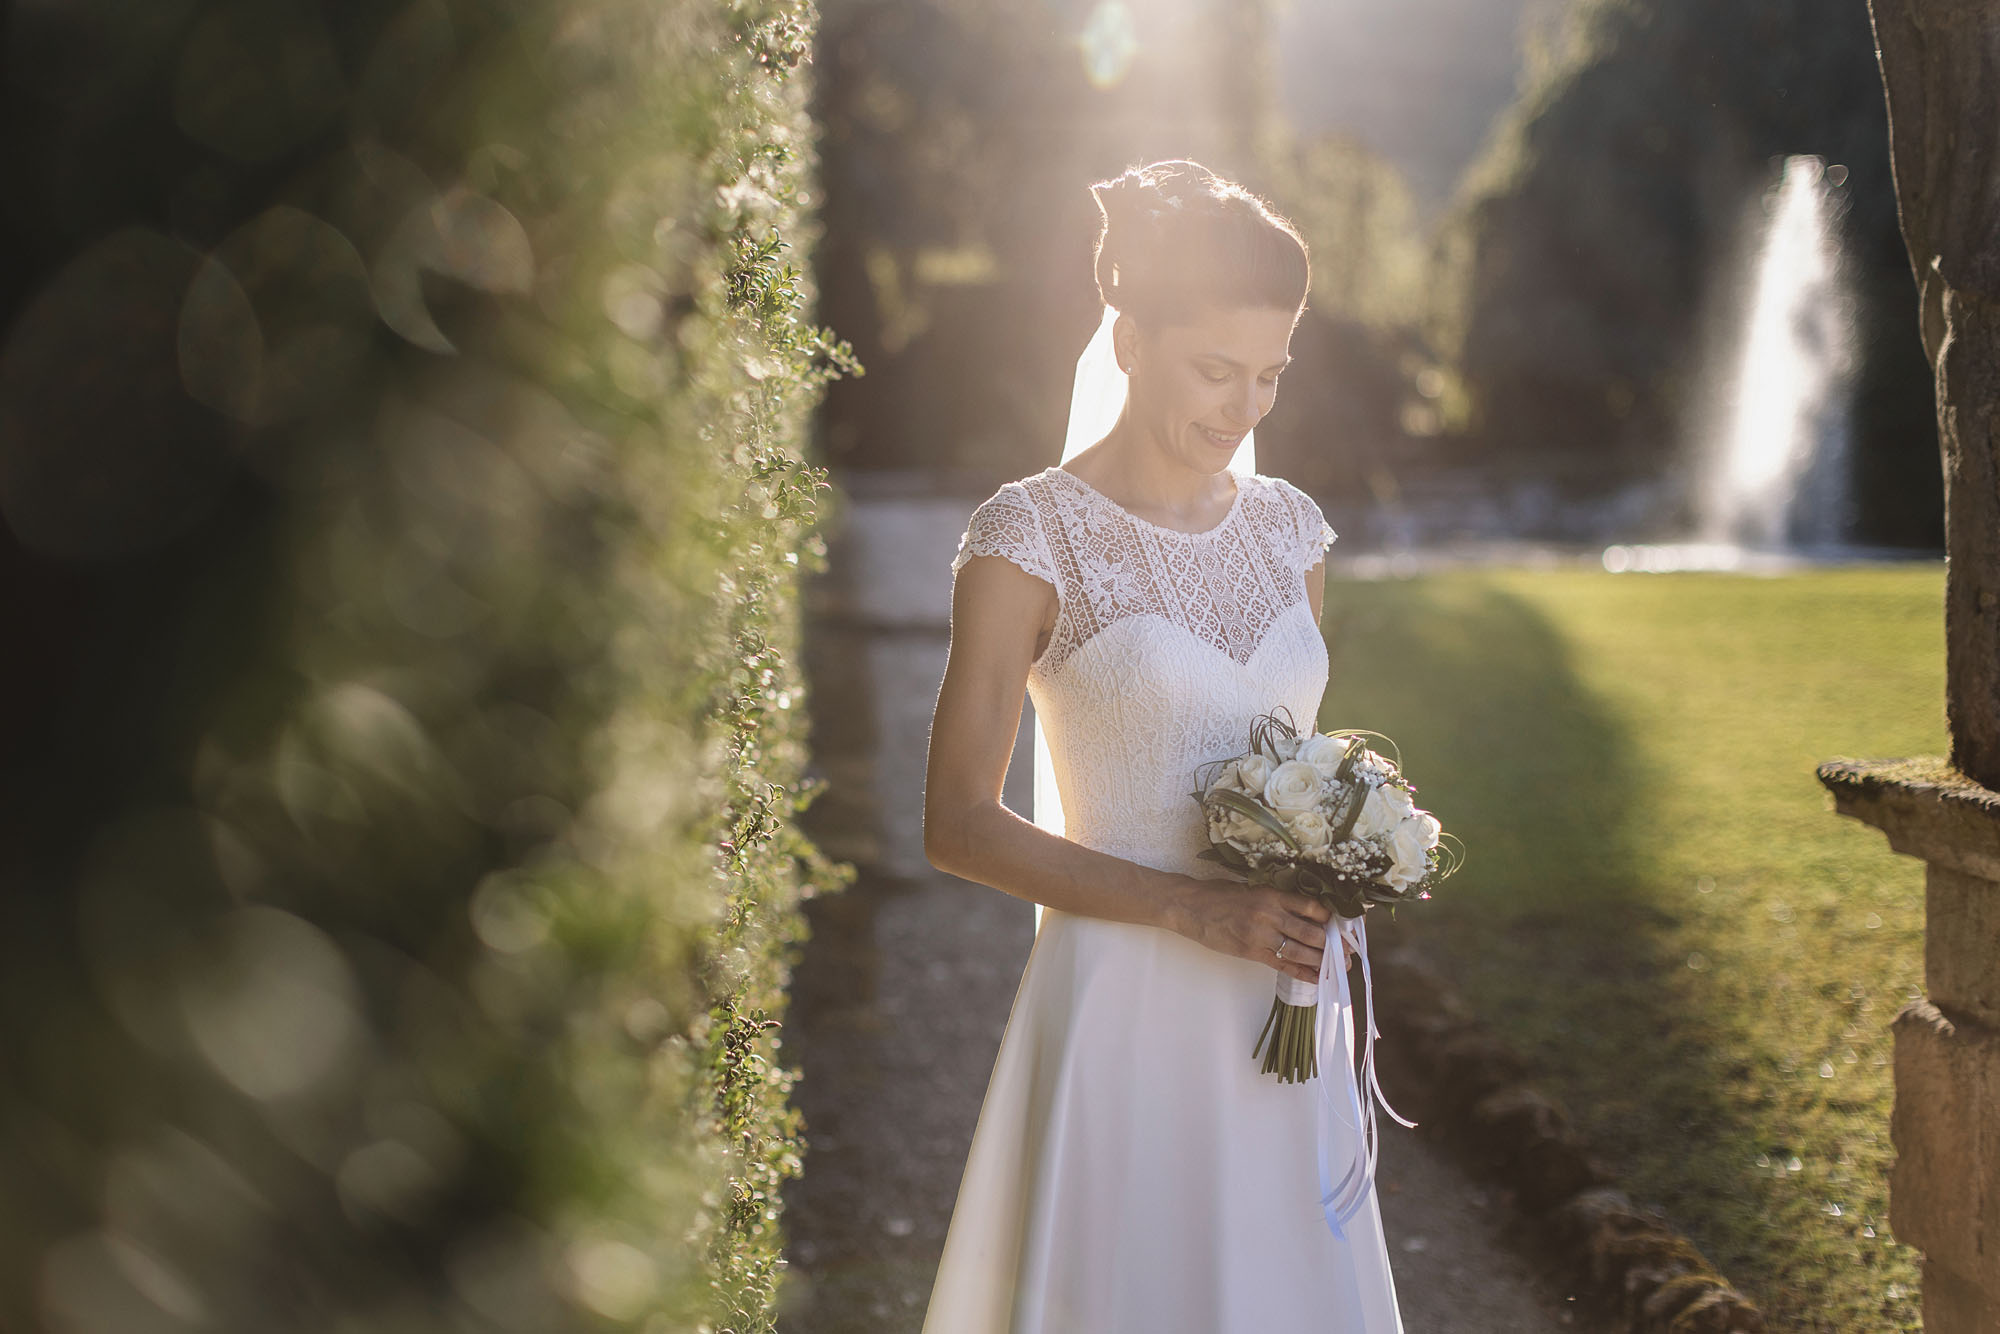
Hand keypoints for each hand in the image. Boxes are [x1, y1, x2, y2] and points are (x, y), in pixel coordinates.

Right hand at [1166, 877, 1332, 986]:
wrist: (1190, 908)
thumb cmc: (1218, 896)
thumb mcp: (1250, 889)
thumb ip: (1275, 899)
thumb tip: (1302, 911)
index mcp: (1271, 894)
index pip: (1311, 906)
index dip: (1331, 918)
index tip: (1343, 926)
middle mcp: (1270, 914)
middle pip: (1312, 932)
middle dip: (1334, 945)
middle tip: (1348, 952)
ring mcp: (1261, 935)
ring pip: (1301, 951)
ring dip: (1323, 961)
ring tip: (1339, 967)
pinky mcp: (1251, 952)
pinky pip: (1283, 966)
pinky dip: (1303, 973)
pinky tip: (1317, 979)